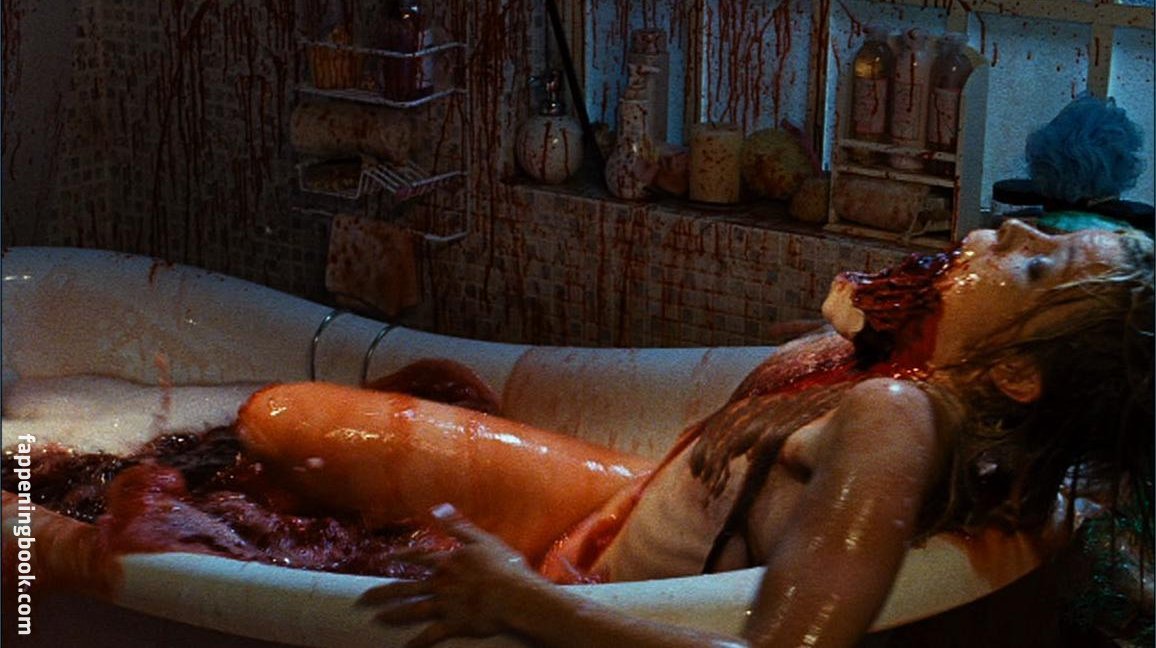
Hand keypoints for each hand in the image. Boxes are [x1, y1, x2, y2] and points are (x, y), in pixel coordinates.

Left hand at [357, 503, 545, 646]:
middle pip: (405, 587)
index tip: (384, 559)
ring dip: (393, 615)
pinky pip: (431, 635)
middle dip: (382, 593)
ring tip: (377, 619)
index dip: (400, 557)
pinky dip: (418, 642)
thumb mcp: (482, 539)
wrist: (514, 595)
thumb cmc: (503, 566)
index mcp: (447, 561)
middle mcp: (440, 583)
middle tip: (363, 599)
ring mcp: (445, 605)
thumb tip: (438, 509)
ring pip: (412, 610)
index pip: (417, 557)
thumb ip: (458, 526)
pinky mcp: (453, 624)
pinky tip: (405, 647)